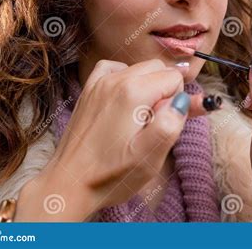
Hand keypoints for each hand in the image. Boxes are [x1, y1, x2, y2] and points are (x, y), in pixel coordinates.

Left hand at [15, 59, 190, 220]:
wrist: (69, 184)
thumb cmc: (110, 175)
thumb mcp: (148, 158)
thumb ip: (170, 124)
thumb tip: (182, 100)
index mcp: (133, 93)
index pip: (174, 77)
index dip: (177, 101)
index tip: (166, 123)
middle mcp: (115, 80)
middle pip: (158, 68)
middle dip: (166, 91)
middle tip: (157, 123)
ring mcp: (99, 83)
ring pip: (139, 68)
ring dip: (148, 86)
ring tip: (141, 118)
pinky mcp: (89, 91)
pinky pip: (114, 68)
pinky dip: (126, 78)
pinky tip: (127, 98)